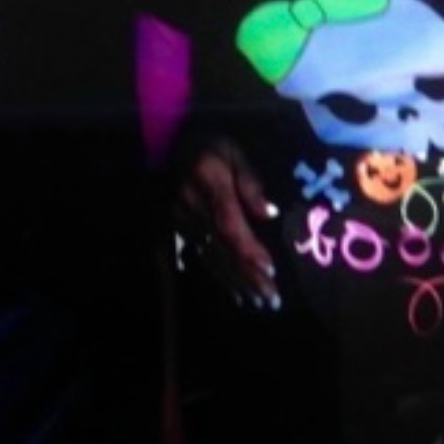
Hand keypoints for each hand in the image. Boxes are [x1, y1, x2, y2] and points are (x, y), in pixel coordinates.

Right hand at [176, 139, 280, 309]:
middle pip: (221, 246)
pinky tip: (236, 291)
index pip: (229, 222)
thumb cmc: (212, 147)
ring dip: (236, 281)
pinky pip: (200, 256)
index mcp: (209, 182)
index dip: (248, 248)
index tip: (270, 269)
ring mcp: (182, 220)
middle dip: (247, 275)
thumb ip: (250, 183)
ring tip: (259, 300)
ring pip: (211, 255)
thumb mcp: (235, 154)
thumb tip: (270, 214)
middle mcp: (192, 205)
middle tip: (271, 299)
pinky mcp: (178, 228)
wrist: (171, 143)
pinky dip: (219, 275)